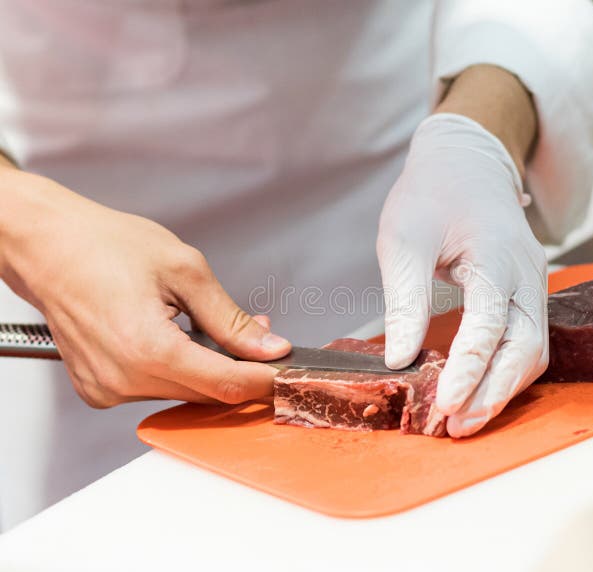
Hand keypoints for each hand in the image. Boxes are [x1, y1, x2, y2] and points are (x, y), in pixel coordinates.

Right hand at [0, 169, 290, 406]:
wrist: (46, 245)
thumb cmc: (103, 246)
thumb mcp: (185, 270)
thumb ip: (230, 318)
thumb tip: (268, 346)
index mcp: (147, 349)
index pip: (226, 384)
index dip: (265, 380)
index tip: (288, 370)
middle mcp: (123, 378)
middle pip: (207, 393)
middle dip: (241, 367)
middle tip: (259, 332)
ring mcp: (107, 388)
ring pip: (183, 392)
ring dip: (210, 366)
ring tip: (210, 323)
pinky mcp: (99, 388)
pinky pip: (155, 388)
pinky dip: (178, 369)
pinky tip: (180, 338)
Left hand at [378, 113, 548, 436]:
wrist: (466, 164)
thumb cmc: (431, 195)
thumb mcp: (404, 239)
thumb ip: (406, 298)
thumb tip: (399, 360)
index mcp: (498, 254)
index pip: (492, 321)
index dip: (470, 367)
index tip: (444, 404)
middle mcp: (528, 274)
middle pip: (526, 347)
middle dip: (492, 393)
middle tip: (454, 427)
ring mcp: (534, 286)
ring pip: (532, 352)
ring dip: (501, 390)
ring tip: (462, 419)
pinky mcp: (527, 296)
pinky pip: (526, 343)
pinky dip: (504, 373)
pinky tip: (476, 391)